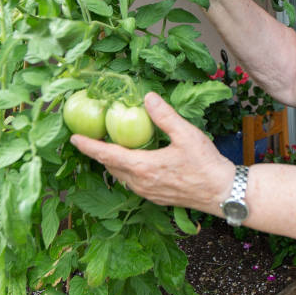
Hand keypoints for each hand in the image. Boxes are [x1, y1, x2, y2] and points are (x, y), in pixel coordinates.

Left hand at [69, 92, 234, 214]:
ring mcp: (147, 193)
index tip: (73, 138)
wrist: (222, 192)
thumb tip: (147, 97)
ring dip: (113, 162)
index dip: (89, 146)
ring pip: (121, 176)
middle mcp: (140, 183)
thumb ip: (165, 116)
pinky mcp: (156, 197)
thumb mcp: (186, 135)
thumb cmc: (206, 165)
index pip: (107, 155)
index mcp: (143, 167)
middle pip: (111, 167)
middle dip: (99, 152)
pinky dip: (126, 170)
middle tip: (92, 136)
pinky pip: (132, 183)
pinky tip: (134, 160)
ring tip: (111, 146)